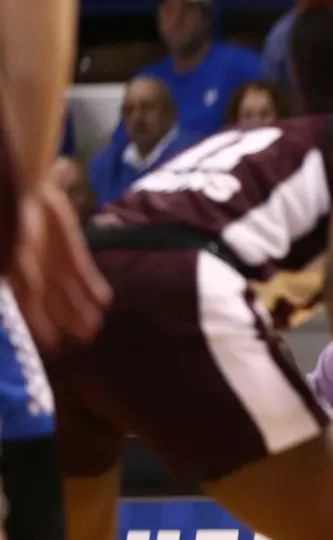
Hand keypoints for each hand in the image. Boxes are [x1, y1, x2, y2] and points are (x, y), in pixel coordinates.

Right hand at [8, 182, 109, 351]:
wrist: (33, 193)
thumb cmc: (19, 223)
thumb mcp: (18, 251)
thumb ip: (24, 274)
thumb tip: (29, 294)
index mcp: (21, 279)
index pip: (31, 310)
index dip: (41, 327)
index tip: (53, 346)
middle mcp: (39, 277)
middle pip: (55, 306)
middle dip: (69, 322)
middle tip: (85, 338)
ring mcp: (56, 266)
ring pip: (72, 295)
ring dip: (83, 310)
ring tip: (95, 327)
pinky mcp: (72, 254)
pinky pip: (85, 275)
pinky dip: (94, 288)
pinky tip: (106, 302)